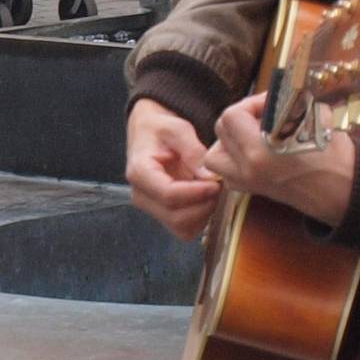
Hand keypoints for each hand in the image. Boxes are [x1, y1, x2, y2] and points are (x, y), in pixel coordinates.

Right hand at [127, 99, 219, 240]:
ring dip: (204, 213)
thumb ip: (193, 151)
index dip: (196, 193)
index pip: (168, 195)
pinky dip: (201, 218)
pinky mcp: (163, 215)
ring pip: (182, 227)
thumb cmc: (162, 130)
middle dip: (203, 205)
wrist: (151, 135)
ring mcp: (151, 209)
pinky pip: (186, 229)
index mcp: (139, 173)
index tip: (216, 183)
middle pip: (176, 217)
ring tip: (213, 190)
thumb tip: (210, 177)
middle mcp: (141, 196)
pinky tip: (206, 198)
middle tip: (219, 186)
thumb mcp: (177, 129)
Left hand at [202, 94, 356, 227]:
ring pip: (215, 156)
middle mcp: (247, 170)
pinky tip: (254, 152)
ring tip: (252, 133)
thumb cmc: (335, 159)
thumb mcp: (316, 120)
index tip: (272, 103)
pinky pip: (227, 173)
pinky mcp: (254, 190)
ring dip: (228, 140)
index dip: (251, 103)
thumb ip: (291, 105)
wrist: (344, 195)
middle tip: (265, 113)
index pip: (232, 116)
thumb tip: (280, 93)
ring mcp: (248, 182)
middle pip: (221, 130)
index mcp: (260, 153)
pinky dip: (233, 160)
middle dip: (240, 116)